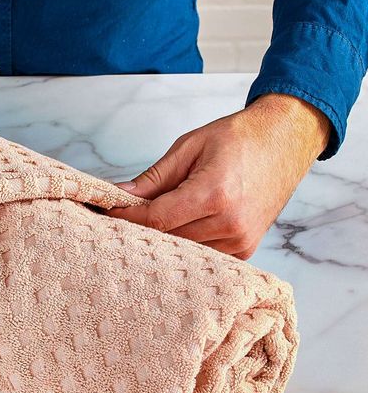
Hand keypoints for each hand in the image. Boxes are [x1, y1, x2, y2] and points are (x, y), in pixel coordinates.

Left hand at [108, 93, 330, 258]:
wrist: (287, 140)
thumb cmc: (240, 138)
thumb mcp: (190, 147)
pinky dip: (186, 243)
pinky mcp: (245, 249)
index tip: (106, 214)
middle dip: (141, 228)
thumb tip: (120, 197)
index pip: (156, 219)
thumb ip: (154, 178)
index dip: (126, 218)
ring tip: (149, 221)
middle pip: (167, 239)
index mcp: (215, 194)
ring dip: (163, 238)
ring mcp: (240, 240)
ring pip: (183, 250)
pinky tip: (176, 229)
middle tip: (121, 218)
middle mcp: (230, 223)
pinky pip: (203, 255)